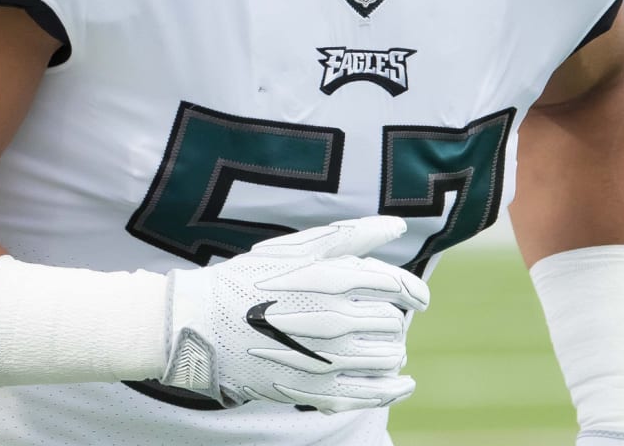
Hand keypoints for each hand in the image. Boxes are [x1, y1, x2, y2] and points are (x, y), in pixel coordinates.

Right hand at [161, 215, 428, 413]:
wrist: (205, 324)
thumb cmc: (254, 277)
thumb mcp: (300, 246)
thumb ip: (353, 235)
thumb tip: (399, 227)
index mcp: (332, 280)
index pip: (397, 287)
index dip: (414, 292)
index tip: (417, 298)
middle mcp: (334, 321)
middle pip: (394, 323)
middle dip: (395, 319)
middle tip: (382, 316)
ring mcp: (326, 361)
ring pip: (389, 358)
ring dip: (392, 349)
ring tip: (380, 343)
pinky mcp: (316, 392)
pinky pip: (373, 395)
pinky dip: (393, 390)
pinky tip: (400, 383)